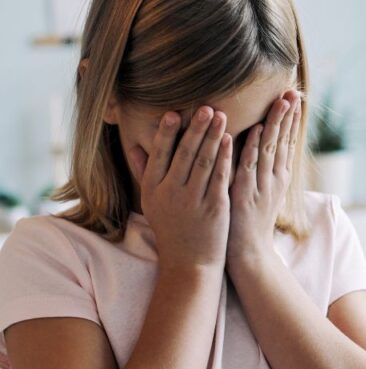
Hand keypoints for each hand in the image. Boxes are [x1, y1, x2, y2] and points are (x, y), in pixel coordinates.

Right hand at [126, 107, 231, 269]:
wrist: (190, 262)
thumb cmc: (172, 227)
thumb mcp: (151, 201)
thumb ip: (143, 172)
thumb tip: (133, 146)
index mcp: (153, 189)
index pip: (160, 155)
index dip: (167, 133)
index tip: (174, 112)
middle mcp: (171, 193)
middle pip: (184, 154)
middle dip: (195, 128)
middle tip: (206, 106)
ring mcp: (193, 200)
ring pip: (204, 162)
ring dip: (213, 136)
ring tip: (220, 115)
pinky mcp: (214, 207)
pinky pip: (220, 177)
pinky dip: (225, 157)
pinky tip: (230, 140)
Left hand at [227, 90, 301, 265]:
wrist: (248, 253)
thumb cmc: (249, 223)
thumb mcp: (260, 193)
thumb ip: (260, 171)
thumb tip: (258, 150)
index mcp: (278, 177)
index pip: (287, 142)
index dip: (291, 120)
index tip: (295, 98)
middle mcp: (275, 178)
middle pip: (284, 141)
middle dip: (289, 115)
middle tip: (294, 91)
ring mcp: (262, 185)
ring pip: (272, 149)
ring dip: (277, 124)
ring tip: (282, 101)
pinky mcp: (247, 192)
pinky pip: (252, 165)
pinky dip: (256, 146)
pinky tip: (259, 129)